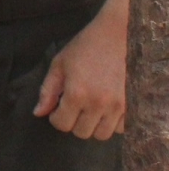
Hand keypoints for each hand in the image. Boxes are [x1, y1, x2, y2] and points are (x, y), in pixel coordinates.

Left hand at [34, 0, 126, 139]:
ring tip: (89, 108)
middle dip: (73, 122)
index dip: (56, 117)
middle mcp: (98, 103)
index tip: (58, 107)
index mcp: (77, 93)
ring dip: (92, 125)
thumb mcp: (59, 65)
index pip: (62, 124)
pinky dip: (112, 123)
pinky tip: (105, 108)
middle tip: (73, 106)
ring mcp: (118, 106)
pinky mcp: (132, 105)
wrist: (117, 36)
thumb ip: (47, 91)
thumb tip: (38, 113)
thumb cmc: (85, 47)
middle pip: (81, 132)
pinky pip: (121, 128)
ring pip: (102, 134)